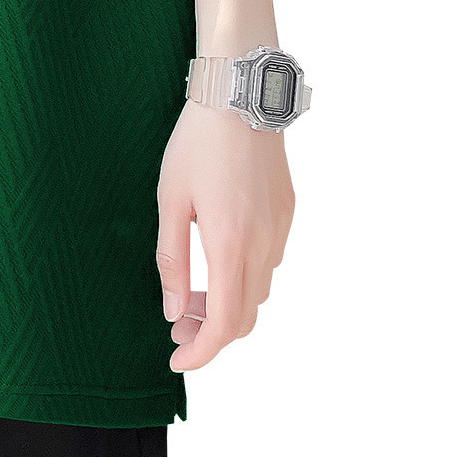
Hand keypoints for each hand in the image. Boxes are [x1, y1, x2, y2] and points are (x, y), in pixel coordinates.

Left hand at [155, 98, 295, 370]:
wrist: (240, 95)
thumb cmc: (196, 143)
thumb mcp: (170, 200)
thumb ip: (171, 261)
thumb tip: (174, 312)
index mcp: (230, 244)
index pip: (224, 324)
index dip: (201, 353)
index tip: (177, 361)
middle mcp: (264, 244)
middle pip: (245, 318)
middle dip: (211, 336)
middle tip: (177, 331)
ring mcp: (281, 229)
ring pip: (259, 292)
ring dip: (228, 306)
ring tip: (191, 296)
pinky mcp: (288, 213)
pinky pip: (269, 263)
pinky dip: (243, 279)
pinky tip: (216, 261)